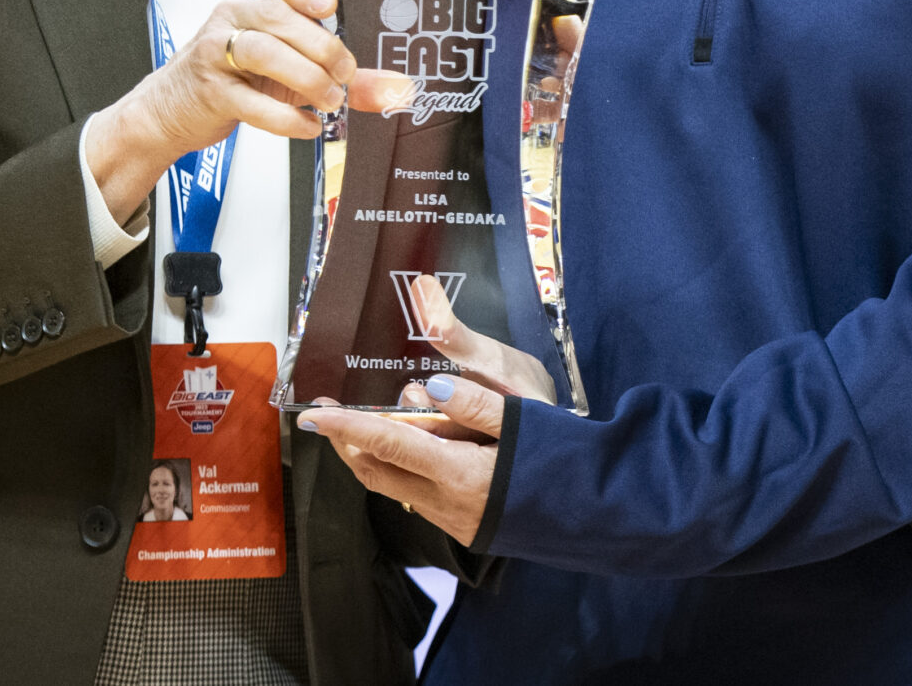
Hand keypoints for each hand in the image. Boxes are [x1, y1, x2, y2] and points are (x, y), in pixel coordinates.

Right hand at [84, 0, 414, 222]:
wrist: (173, 107)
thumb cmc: (239, 76)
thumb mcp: (288, 64)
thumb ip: (342, 72)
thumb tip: (399, 89)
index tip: (330, 5)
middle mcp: (230, 18)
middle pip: (276, 16)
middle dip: (320, 45)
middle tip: (345, 73)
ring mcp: (215, 54)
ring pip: (261, 52)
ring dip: (305, 77)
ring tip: (330, 101)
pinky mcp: (210, 92)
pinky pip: (248, 101)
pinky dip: (284, 117)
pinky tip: (307, 126)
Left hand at [298, 275, 555, 545]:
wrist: (599, 515)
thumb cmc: (565, 462)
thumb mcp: (525, 421)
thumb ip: (473, 403)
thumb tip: (427, 386)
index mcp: (460, 473)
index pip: (387, 444)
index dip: (345, 428)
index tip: (312, 415)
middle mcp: (447, 503)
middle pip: (376, 472)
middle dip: (346, 444)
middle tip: (329, 416)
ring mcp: (453, 520)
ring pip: (393, 486)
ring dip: (372, 456)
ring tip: (365, 424)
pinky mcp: (464, 526)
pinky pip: (415, 495)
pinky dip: (400, 468)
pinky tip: (414, 447)